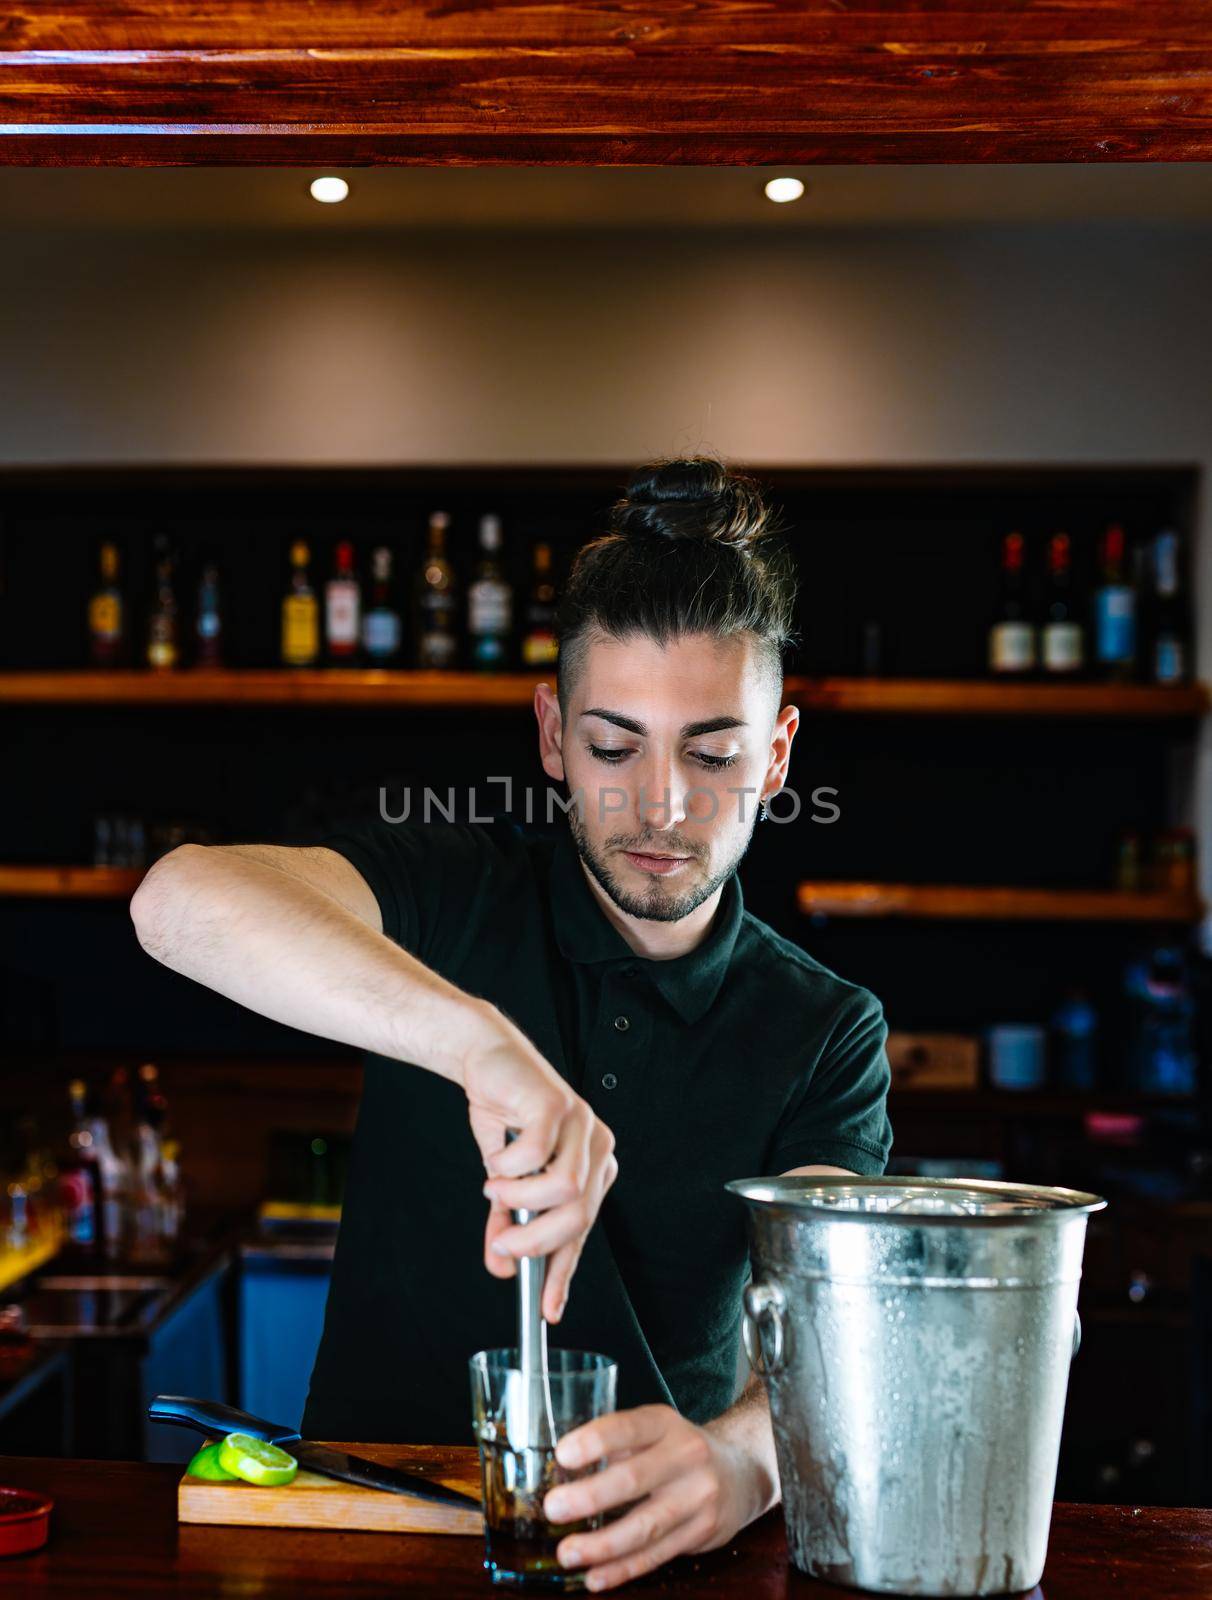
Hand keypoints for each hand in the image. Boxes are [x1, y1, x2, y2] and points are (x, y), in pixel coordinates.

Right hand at [460, 1000, 617, 1322]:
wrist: (488, 1060)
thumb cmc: (505, 1117)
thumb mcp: (505, 1181)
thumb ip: (506, 1223)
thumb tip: (501, 1266)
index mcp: (593, 1168)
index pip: (583, 1231)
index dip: (563, 1273)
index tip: (548, 1309)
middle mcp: (597, 1148)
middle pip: (578, 1215)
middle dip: (536, 1240)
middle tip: (502, 1244)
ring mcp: (583, 1124)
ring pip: (565, 1189)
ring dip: (519, 1200)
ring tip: (494, 1190)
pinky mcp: (557, 1105)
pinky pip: (536, 1154)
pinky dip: (509, 1168)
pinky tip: (496, 1161)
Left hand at [540, 1404, 757, 1590]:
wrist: (742, 1471)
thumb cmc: (680, 1449)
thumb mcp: (655, 1430)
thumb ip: (617, 1445)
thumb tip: (561, 1471)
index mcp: (665, 1424)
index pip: (628, 1428)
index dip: (595, 1441)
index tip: (563, 1455)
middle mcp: (686, 1456)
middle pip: (634, 1479)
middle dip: (590, 1496)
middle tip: (554, 1508)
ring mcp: (698, 1496)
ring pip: (645, 1526)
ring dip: (602, 1544)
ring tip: (567, 1552)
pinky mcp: (702, 1532)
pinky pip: (656, 1555)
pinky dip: (623, 1569)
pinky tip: (595, 1576)